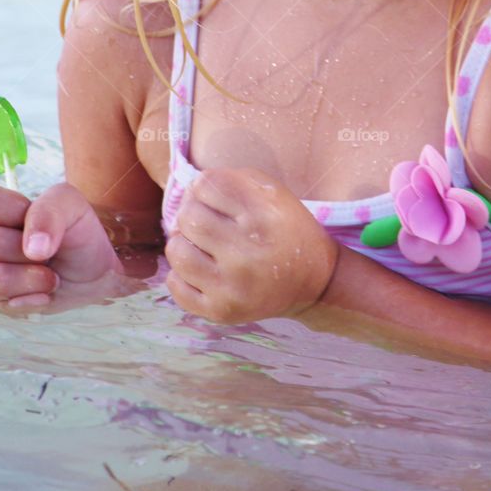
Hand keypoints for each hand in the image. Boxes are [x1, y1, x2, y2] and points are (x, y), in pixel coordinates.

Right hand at [0, 181, 121, 308]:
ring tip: (50, 276)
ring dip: (32, 279)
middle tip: (49, 252)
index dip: (14, 212)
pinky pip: (4, 305)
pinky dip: (33, 299)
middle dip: (29, 251)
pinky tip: (44, 292)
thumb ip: (48, 212)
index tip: (40, 220)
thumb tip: (32, 248)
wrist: (92, 269)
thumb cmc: (75, 229)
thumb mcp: (70, 204)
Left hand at [164, 167, 339, 324]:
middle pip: (189, 217)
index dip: (204, 187)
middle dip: (192, 213)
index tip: (215, 198)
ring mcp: (233, 286)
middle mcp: (248, 252)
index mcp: (263, 215)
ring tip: (198, 245)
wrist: (313, 282)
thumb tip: (190, 190)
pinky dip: (180, 276)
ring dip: (182, 244)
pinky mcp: (222, 311)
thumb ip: (233, 179)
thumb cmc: (287, 229)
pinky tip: (200, 270)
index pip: (206, 185)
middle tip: (206, 222)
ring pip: (177, 252)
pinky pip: (177, 288)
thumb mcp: (273, 192)